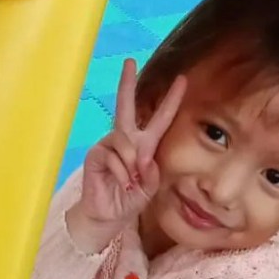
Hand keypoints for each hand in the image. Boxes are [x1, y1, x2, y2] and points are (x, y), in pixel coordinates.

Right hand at [66, 59, 186, 252]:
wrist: (108, 216)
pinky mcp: (96, 154)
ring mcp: (108, 145)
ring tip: (131, 181)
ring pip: (125, 141)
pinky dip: (121, 172)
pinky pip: (113, 156)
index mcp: (144, 145)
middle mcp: (125, 140)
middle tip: (129, 61)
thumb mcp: (149, 187)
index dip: (171, 101)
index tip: (182, 80)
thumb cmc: (129, 201)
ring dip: (132, 163)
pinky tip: (121, 183)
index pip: (159, 119)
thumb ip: (151, 171)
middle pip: (126, 106)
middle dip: (127, 83)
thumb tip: (142, 156)